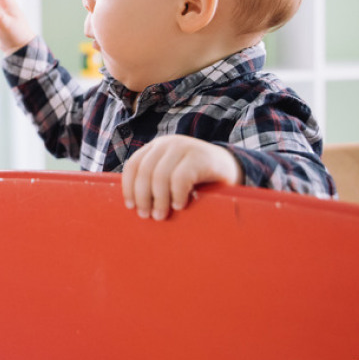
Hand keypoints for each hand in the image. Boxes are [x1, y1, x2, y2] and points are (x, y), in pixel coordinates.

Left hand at [122, 135, 242, 220]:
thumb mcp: (171, 174)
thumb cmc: (196, 177)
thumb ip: (154, 181)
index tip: (131, 206)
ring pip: (160, 175)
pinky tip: (179, 205)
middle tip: (147, 216)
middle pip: (145, 171)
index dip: (129, 187)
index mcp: (156, 147)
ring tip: (161, 215)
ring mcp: (184, 147)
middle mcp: (168, 143)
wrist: (229, 167)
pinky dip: (177, 195)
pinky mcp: (200, 158)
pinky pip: (180, 178)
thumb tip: (134, 206)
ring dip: (159, 200)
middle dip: (143, 197)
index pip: (133, 165)